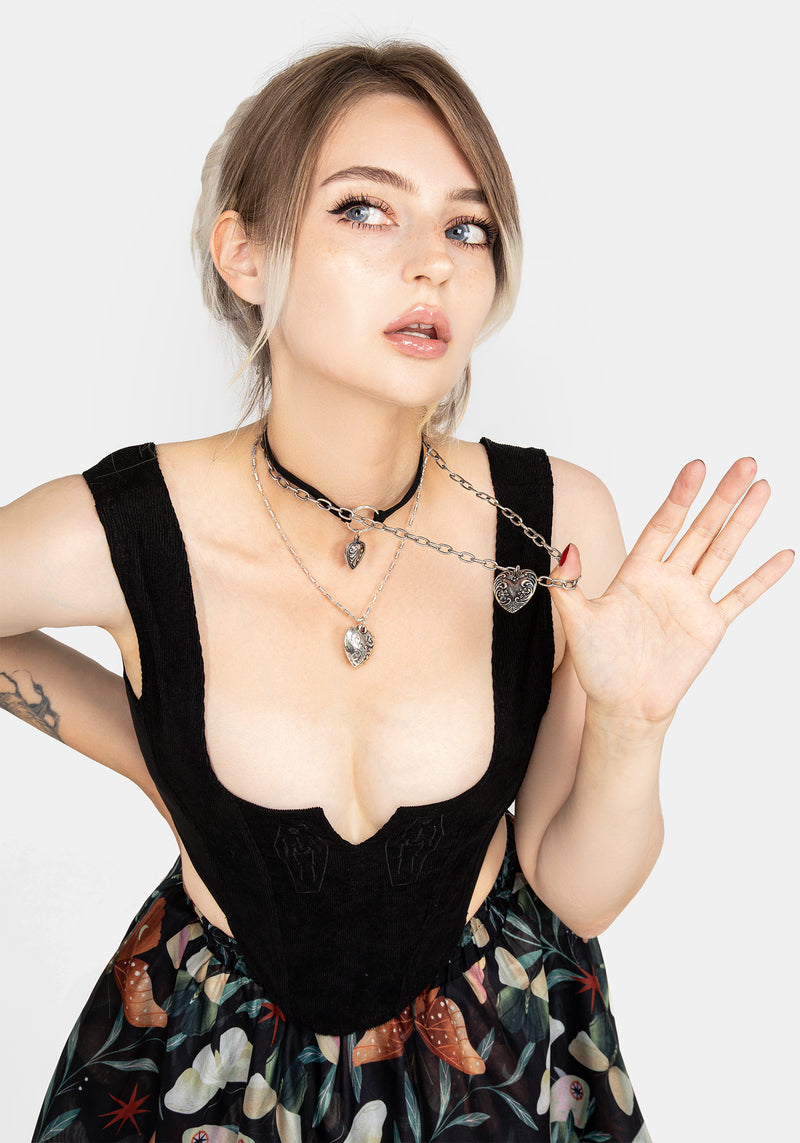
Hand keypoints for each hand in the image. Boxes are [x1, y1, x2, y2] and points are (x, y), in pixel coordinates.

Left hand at [547, 458, 793, 726]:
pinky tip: (784, 554)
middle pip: (701, 529)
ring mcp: (692, 600)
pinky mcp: (710, 626)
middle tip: (745, 463)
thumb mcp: (577, 622)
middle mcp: (668, 579)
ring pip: (724, 551)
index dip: (681, 495)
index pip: (664, 523)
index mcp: (637, 572)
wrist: (623, 706)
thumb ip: (568, 585)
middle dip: (723, 496)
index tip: (697, 466)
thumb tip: (566, 550)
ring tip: (763, 488)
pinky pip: (741, 596)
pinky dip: (763, 577)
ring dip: (744, 521)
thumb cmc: (597, 666)